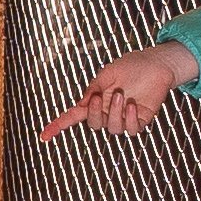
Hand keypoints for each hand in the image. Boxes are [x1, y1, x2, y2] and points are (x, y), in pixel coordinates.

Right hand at [39, 44, 194, 138]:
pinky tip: (131, 104)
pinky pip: (131, 130)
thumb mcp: (106, 74)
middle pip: (94, 124)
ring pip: (113, 128)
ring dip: (114, 113)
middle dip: (94, 113)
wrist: (156, 64)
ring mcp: (124, 117)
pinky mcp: (140, 120)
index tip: (44, 136)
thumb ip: (93, 89)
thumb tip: (81, 106)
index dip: (58, 126)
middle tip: (99, 97)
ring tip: (121, 95)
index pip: (74, 116)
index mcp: (96, 100)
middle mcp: (109, 111)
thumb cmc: (132, 66)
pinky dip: (129, 118)